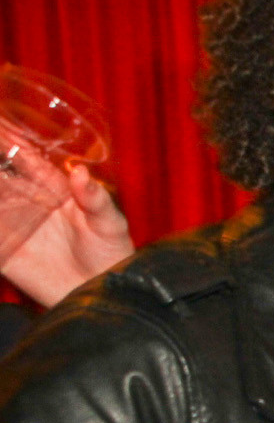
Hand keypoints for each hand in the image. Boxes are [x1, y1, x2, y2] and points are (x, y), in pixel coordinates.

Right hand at [0, 148, 133, 306]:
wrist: (104, 291)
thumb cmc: (113, 253)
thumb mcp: (110, 224)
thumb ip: (96, 199)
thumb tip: (80, 172)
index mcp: (52, 188)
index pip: (25, 159)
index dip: (10, 143)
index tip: (2, 132)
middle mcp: (28, 202)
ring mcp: (14, 225)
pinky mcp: (4, 252)